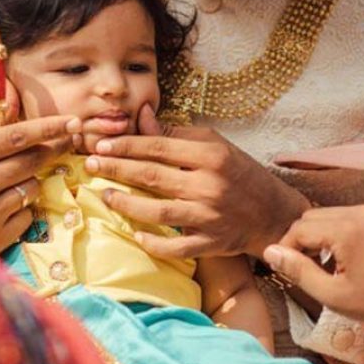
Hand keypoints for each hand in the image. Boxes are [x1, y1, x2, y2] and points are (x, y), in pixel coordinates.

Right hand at [0, 112, 80, 254]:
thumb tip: (12, 99)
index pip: (15, 138)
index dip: (48, 128)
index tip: (72, 121)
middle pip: (30, 162)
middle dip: (54, 149)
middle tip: (66, 142)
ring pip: (32, 188)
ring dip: (31, 181)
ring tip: (12, 183)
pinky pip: (26, 217)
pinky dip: (22, 210)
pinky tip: (3, 209)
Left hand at [83, 105, 307, 258]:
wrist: (274, 212)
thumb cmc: (239, 173)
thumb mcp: (214, 145)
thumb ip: (176, 134)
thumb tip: (142, 117)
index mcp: (210, 155)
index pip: (158, 147)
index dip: (126, 146)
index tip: (101, 145)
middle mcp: (209, 184)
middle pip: (151, 176)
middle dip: (116, 169)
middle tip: (90, 165)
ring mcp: (209, 216)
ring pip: (157, 211)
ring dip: (126, 204)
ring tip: (104, 196)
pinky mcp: (211, 242)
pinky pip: (176, 245)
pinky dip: (154, 242)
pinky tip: (136, 234)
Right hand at [261, 205, 363, 323]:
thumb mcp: (334, 295)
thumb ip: (299, 271)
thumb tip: (270, 252)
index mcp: (345, 229)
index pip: (300, 228)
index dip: (287, 248)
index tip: (286, 266)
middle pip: (318, 216)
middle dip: (308, 238)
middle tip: (311, 266)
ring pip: (343, 214)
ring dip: (334, 234)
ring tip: (340, 264)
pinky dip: (361, 232)